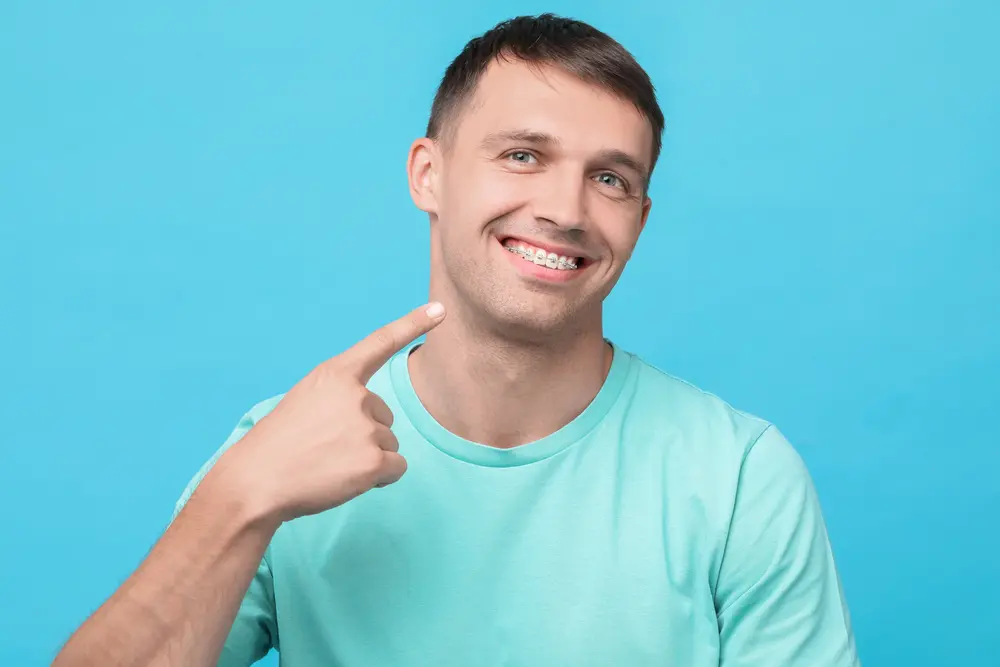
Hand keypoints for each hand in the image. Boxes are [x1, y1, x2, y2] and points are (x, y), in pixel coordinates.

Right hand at [212, 302, 446, 523]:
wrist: (256, 482)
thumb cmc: (279, 445)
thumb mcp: (306, 401)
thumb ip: (340, 398)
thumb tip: (373, 422)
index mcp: (334, 374)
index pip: (380, 343)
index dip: (412, 324)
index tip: (439, 310)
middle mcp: (355, 395)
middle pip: (385, 417)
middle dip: (363, 435)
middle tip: (325, 448)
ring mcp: (366, 428)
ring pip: (390, 444)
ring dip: (368, 458)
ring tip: (328, 464)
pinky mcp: (374, 461)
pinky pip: (397, 468)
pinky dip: (380, 479)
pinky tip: (347, 479)